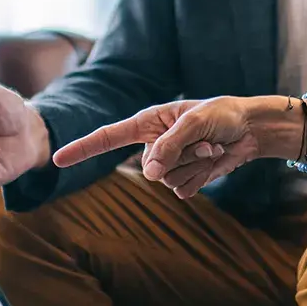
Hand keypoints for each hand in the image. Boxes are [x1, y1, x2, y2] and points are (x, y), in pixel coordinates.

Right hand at [53, 95, 263, 196]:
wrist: (250, 129)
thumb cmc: (221, 115)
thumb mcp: (194, 123)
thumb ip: (169, 146)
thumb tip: (149, 174)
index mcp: (148, 122)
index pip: (107, 138)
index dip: (82, 149)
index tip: (56, 159)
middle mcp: (153, 144)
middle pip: (149, 167)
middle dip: (180, 156)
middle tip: (203, 139)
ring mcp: (169, 164)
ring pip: (167, 181)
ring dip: (195, 165)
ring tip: (210, 146)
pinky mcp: (185, 178)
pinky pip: (183, 190)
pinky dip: (202, 177)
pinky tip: (213, 161)